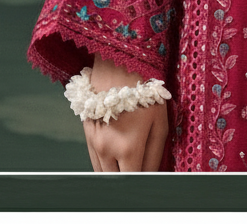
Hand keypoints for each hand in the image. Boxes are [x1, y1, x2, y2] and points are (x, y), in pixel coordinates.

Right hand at [83, 57, 168, 172]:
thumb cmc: (144, 90)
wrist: (118, 64)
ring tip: (130, 158)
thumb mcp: (160, 121)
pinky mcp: (86, 133)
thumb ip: (156, 154)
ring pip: (103, 172)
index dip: (143, 182)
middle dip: (129, 177)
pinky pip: (95, 158)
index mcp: (128, 149)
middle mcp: (107, 149)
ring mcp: (94, 142)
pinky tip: (118, 148)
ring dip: (115, 171)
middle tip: (140, 166)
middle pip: (116, 180)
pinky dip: (106, 160)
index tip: (150, 179)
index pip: (134, 181)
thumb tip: (152, 175)